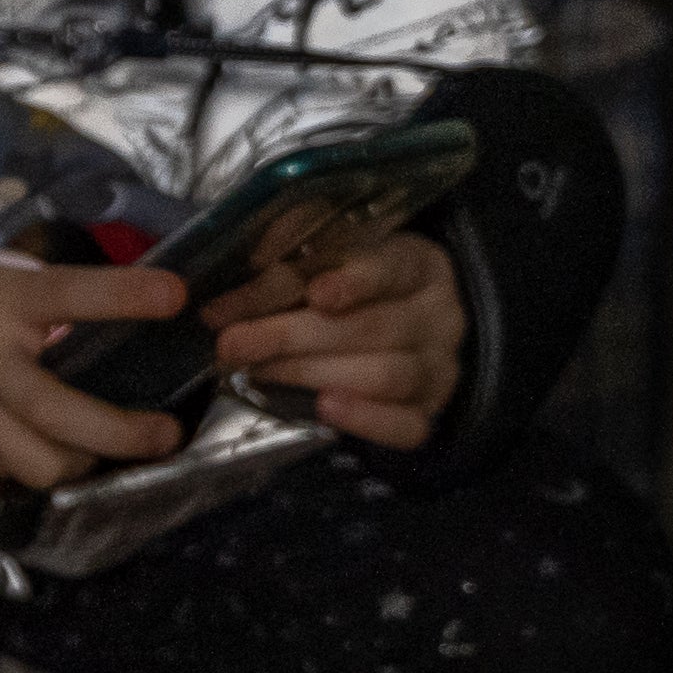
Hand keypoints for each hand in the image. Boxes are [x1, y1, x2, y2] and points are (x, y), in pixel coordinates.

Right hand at [0, 253, 200, 487]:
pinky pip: (12, 475)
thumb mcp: (27, 284)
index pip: (68, 293)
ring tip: (95, 445)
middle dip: (121, 433)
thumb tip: (174, 312)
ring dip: (81, 459)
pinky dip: (38, 463)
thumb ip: (82, 302)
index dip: (122, 295)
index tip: (176, 297)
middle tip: (166, 435)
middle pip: (56, 413)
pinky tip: (42, 444)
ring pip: (40, 463)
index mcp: (8, 301)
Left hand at [209, 228, 463, 450]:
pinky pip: (406, 426)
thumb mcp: (332, 252)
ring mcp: (438, 369)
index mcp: (418, 265)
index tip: (315, 293)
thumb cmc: (354, 285)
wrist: (402, 336)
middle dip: (294, 336)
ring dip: (311, 374)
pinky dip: (365, 419)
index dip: (355, 281)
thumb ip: (295, 246)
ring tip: (258, 370)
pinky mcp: (427, 413)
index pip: (393, 269)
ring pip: (385, 376)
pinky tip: (324, 407)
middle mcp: (438, 317)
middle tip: (234, 343)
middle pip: (374, 328)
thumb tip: (255, 260)